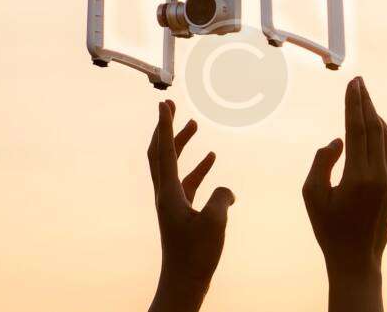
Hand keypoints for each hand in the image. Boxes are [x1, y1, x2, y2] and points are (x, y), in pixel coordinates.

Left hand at [147, 101, 235, 311]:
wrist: (184, 282)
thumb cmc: (196, 255)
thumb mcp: (215, 221)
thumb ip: (222, 197)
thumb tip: (226, 191)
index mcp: (168, 193)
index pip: (164, 151)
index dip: (165, 126)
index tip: (164, 104)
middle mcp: (165, 194)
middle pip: (160, 152)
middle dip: (165, 128)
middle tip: (171, 106)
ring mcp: (172, 202)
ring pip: (174, 165)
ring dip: (182, 144)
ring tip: (195, 125)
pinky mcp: (181, 212)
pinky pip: (187, 181)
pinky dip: (197, 167)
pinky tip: (212, 160)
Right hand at [302, 77, 386, 311]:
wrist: (357, 260)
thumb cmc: (329, 229)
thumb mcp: (312, 194)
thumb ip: (322, 162)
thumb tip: (338, 141)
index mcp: (359, 176)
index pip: (358, 129)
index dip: (354, 104)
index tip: (353, 84)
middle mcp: (380, 176)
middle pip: (375, 129)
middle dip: (366, 103)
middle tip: (359, 82)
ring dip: (376, 117)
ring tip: (365, 100)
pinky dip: (381, 136)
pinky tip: (372, 129)